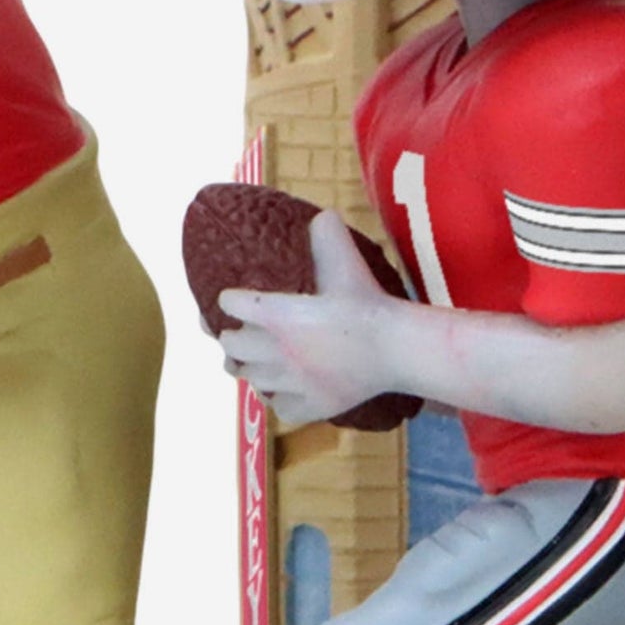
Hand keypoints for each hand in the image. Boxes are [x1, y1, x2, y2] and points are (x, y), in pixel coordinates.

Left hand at [219, 211, 402, 426]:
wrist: (396, 349)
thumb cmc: (369, 303)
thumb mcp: (346, 260)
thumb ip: (326, 234)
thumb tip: (320, 216)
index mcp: (273, 313)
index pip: (228, 304)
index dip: (231, 300)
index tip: (238, 299)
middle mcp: (274, 350)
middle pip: (231, 345)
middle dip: (234, 337)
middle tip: (245, 333)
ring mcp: (292, 382)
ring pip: (249, 378)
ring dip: (249, 367)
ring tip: (258, 361)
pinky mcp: (312, 406)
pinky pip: (278, 407)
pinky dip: (277, 398)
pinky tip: (285, 389)